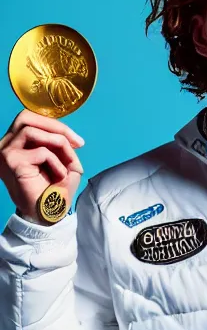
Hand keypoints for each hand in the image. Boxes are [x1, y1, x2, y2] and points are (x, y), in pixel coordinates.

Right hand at [0, 110, 84, 224]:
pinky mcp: (11, 162)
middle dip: (56, 127)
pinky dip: (56, 162)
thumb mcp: (64, 160)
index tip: (77, 141)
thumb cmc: (56, 188)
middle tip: (75, 143)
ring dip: (58, 143)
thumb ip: (61, 143)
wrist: (50, 212)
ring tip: (67, 162)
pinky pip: (40, 152)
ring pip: (31, 131)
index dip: (55, 124)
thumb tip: (65, 135)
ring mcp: (4, 153)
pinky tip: (59, 175)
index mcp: (16, 143)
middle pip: (25, 117)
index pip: (29, 119)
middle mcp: (5, 145)